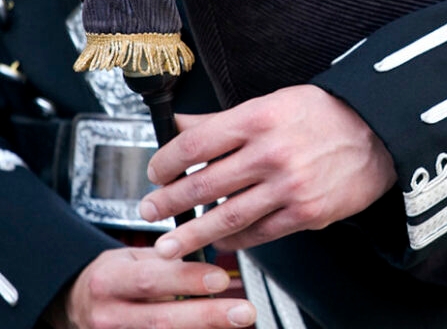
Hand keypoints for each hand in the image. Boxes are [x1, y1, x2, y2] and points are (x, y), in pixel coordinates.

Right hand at [44, 247, 256, 328]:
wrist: (74, 305)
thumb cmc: (111, 277)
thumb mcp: (130, 257)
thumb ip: (165, 260)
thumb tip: (209, 254)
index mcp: (109, 281)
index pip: (151, 279)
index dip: (187, 279)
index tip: (221, 278)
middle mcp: (109, 316)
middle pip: (163, 320)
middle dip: (208, 316)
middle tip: (244, 312)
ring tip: (237, 325)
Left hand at [140, 85, 396, 259]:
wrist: (379, 133)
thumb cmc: (327, 113)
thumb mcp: (275, 102)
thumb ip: (226, 119)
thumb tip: (182, 125)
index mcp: (259, 118)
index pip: (195, 143)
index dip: (165, 161)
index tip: (155, 171)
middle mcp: (271, 153)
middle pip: (202, 185)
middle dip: (167, 203)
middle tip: (150, 211)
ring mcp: (288, 186)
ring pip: (226, 217)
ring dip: (192, 234)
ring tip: (169, 244)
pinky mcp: (305, 213)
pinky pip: (259, 233)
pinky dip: (235, 240)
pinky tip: (221, 241)